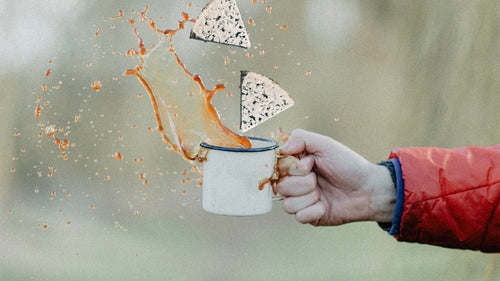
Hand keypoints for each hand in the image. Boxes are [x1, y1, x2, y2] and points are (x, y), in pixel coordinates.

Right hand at [277, 129, 395, 225]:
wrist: (368, 189)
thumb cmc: (348, 165)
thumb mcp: (325, 144)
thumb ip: (300, 138)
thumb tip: (281, 148)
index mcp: (296, 164)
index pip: (277, 167)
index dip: (292, 167)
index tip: (309, 163)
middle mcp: (295, 182)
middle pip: (280, 187)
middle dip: (304, 182)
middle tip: (319, 178)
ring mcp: (301, 200)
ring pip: (287, 205)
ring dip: (309, 197)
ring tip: (323, 192)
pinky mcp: (308, 216)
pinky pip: (299, 217)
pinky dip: (315, 210)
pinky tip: (326, 205)